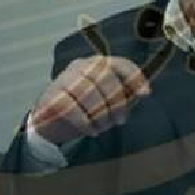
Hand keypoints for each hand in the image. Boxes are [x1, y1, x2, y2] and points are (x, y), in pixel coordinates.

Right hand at [31, 56, 150, 144]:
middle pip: (105, 78)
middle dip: (116, 102)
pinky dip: (84, 121)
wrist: (49, 120)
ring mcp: (64, 78)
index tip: (145, 94)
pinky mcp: (51, 95)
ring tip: (103, 127)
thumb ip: (122, 94)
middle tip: (119, 121)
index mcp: (97, 64)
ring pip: (88, 91)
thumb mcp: (105, 100)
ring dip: (100, 113)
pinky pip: (71, 106)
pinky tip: (90, 131)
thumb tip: (143, 93)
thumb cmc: (83, 108)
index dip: (134, 77)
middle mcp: (81, 66)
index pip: (119, 63)